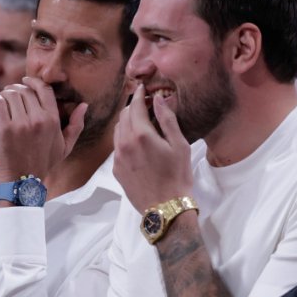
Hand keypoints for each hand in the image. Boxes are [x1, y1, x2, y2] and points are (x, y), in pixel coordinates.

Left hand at [0, 76, 86, 183]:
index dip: (34, 81)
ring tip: (6, 99)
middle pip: (26, 90)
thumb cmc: (44, 163)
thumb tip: (84, 105)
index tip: (26, 81)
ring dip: (7, 93)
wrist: (23, 182)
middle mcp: (38, 120)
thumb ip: (76, 125)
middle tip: (13, 93)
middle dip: (18, 87)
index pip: (44, 89)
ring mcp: (20, 124)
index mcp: (53, 121)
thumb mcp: (65, 147)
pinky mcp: (4, 129)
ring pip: (11, 94)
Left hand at [113, 84, 192, 213]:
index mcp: (141, 134)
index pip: (135, 105)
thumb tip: (158, 99)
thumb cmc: (177, 176)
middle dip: (134, 107)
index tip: (142, 88)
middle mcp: (125, 143)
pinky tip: (137, 143)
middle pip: (124, 116)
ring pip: (118, 130)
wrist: (165, 208)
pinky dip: (125, 138)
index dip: (139, 94)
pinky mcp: (116, 169)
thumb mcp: (179, 145)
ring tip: (141, 122)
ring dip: (127, 122)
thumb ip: (167, 119)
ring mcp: (118, 157)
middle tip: (145, 105)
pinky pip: (117, 146)